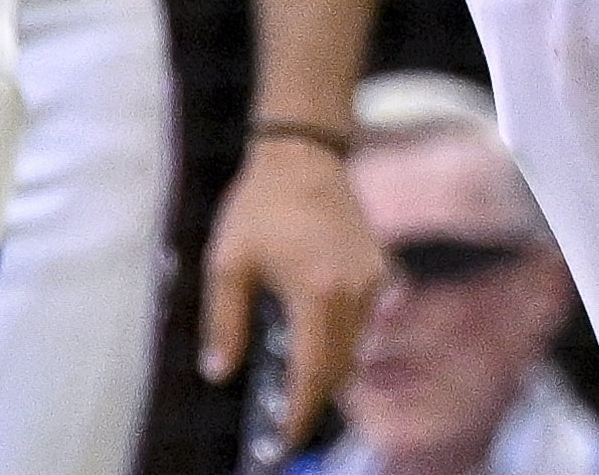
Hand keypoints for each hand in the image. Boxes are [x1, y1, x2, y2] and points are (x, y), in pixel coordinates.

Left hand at [198, 136, 388, 448]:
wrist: (303, 155)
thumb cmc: (261, 205)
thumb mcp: (228, 265)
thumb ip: (224, 324)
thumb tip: (219, 372)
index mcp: (316, 291)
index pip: (313, 373)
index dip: (298, 415)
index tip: (281, 443)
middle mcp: (353, 289)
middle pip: (339, 369)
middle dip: (313, 401)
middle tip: (283, 424)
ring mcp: (372, 278)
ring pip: (356, 348)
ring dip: (328, 372)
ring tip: (295, 387)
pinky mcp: (378, 268)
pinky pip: (365, 321)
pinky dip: (343, 341)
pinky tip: (315, 342)